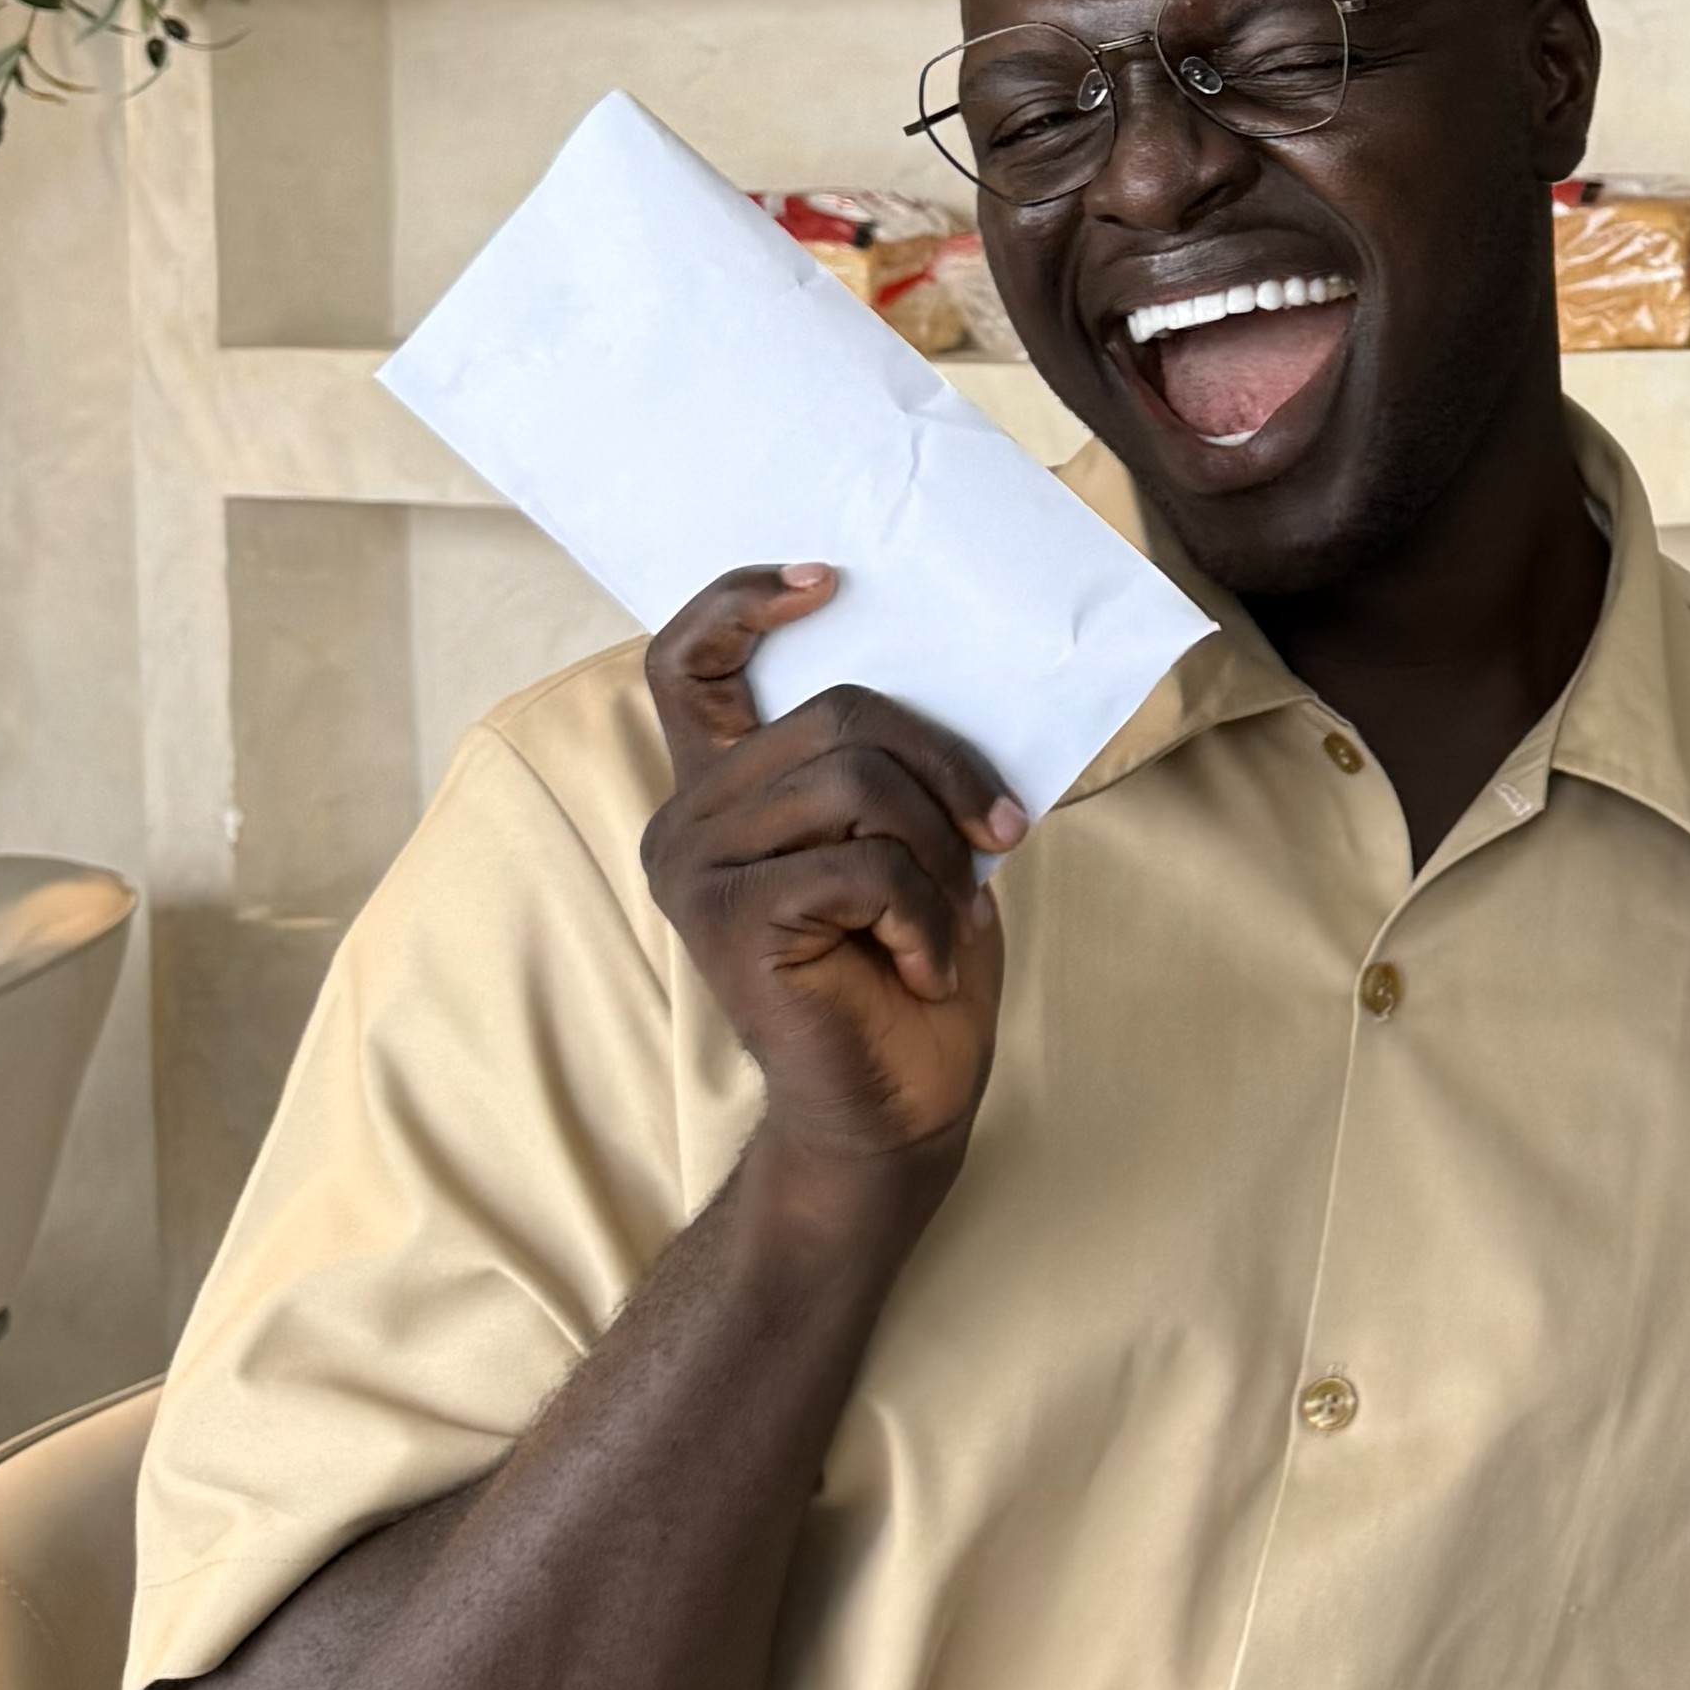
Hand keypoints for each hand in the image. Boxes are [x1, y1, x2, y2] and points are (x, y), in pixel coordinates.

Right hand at [637, 568, 1026, 1186]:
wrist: (900, 1108)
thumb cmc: (913, 974)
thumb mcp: (915, 847)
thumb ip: (889, 768)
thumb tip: (951, 680)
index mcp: (725, 790)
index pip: (688, 660)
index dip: (742, 601)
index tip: (826, 581)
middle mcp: (689, 819)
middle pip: (835, 712)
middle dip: (947, 768)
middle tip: (1001, 836)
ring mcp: (697, 868)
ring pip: (857, 782)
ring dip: (940, 853)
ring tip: (949, 922)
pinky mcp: (727, 919)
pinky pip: (861, 865)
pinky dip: (923, 913)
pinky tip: (923, 966)